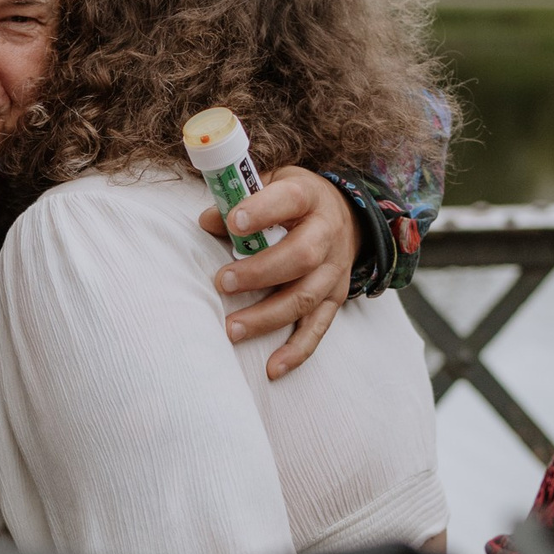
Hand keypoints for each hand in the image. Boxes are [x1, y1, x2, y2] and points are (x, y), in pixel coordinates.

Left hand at [195, 165, 357, 379]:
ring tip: (232, 328)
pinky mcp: (334, 298)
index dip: (263, 210)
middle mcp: (327, 235)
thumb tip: (208, 221)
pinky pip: (318, 328)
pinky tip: (272, 368)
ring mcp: (334, 270)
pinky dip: (296, 351)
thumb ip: (240, 199)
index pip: (290, 200)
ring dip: (268, 316)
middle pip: (302, 256)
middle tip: (222, 283)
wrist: (345, 217)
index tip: (234, 223)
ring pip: (306, 297)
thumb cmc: (293, 202)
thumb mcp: (272, 185)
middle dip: (260, 272)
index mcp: (309, 198)